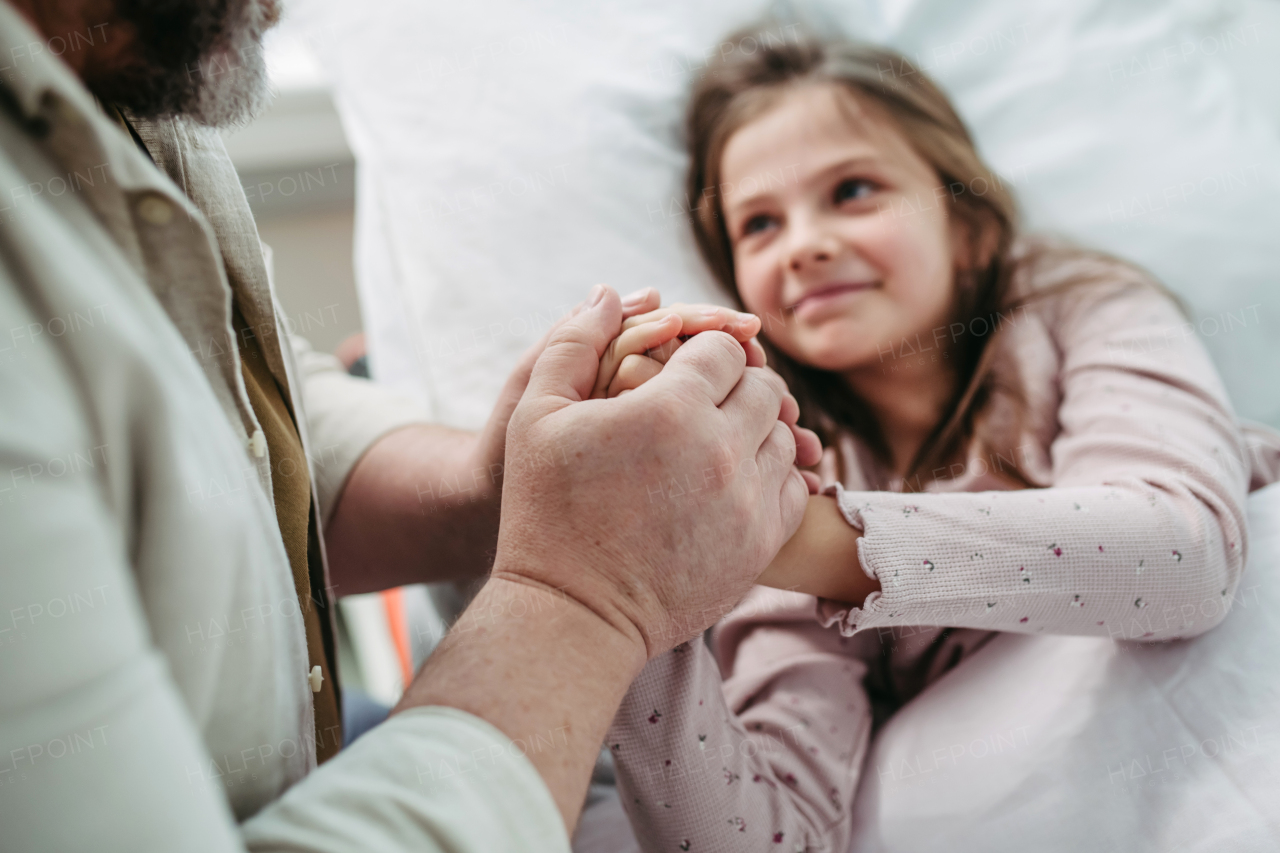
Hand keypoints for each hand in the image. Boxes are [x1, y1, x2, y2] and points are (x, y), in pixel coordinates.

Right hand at [494, 284, 817, 656]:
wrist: (574, 612)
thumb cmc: (545, 511)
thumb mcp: (535, 415)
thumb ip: (573, 341)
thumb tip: (610, 291)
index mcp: (670, 409)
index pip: (724, 349)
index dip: (705, 348)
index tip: (686, 365)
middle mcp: (721, 450)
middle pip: (765, 387)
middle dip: (739, 383)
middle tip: (706, 399)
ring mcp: (747, 501)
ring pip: (785, 435)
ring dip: (758, 427)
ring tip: (719, 439)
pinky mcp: (760, 545)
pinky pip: (795, 487)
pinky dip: (775, 474)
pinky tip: (737, 478)